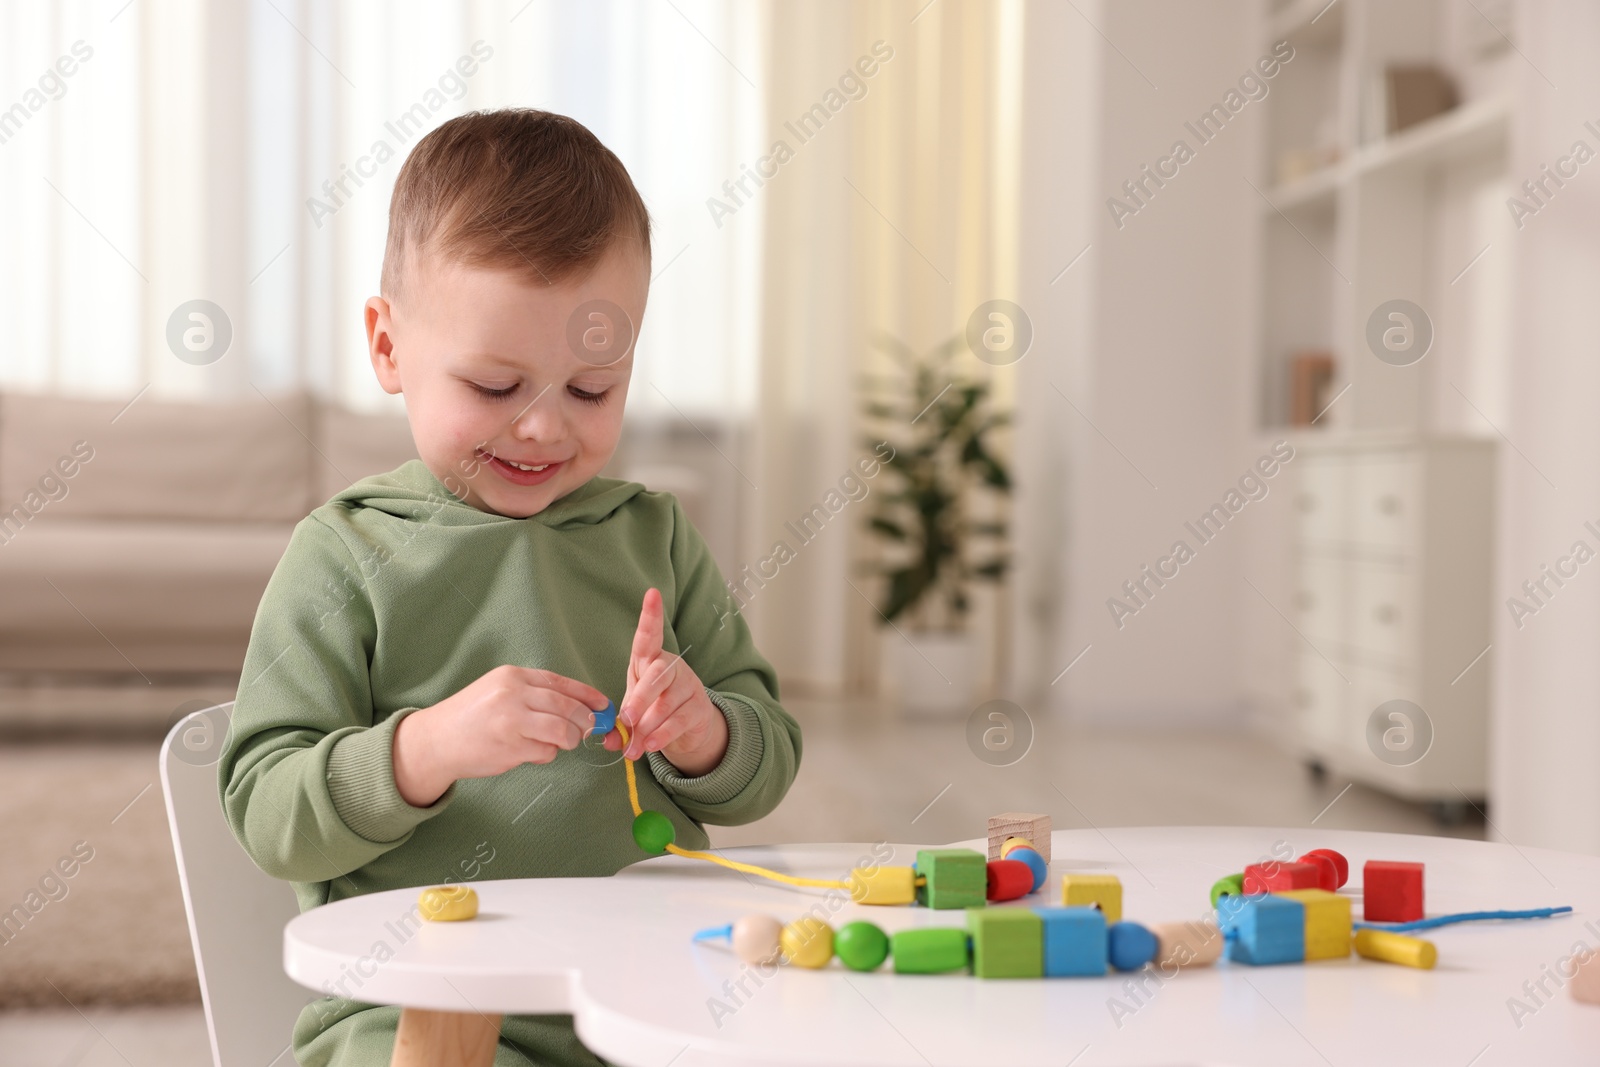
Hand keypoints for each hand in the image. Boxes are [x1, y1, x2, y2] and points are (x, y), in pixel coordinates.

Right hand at [393, 664, 609, 805]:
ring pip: (562, 731)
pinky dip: (547, 754)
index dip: (588, 695)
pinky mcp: (510, 747)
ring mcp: (512, 721)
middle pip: (568, 707)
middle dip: (585, 721)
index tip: (604, 705)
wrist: (436, 740)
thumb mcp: (499, 691)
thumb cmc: (471, 716)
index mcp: (512, 677)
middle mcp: (513, 695)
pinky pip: (546, 752)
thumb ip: (534, 695)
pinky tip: (531, 751)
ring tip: (560, 743)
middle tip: (588, 730)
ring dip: (569, 740)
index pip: (561, 683)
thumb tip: (580, 707)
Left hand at [605, 587, 727, 775]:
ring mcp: (688, 685)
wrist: (687, 727)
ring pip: (666, 703)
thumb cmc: (652, 708)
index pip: (649, 635)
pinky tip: (651, 745)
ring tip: (634, 748)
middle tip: (627, 720)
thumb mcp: (632, 710)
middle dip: (640, 699)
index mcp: (650, 660)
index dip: (650, 616)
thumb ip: (619, 723)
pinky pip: (679, 720)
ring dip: (647, 728)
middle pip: (657, 675)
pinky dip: (662, 735)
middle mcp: (672, 667)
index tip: (652, 593)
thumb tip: (608, 740)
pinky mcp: (699, 707)